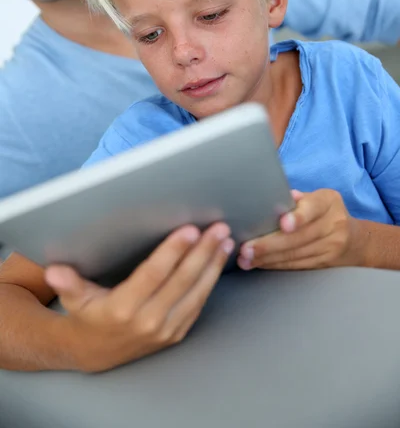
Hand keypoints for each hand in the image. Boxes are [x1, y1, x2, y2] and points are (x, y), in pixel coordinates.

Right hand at [45, 223, 233, 372]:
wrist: (98, 352)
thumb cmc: (88, 315)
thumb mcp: (74, 299)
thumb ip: (67, 282)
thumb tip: (53, 271)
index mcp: (123, 308)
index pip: (154, 274)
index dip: (173, 251)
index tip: (190, 230)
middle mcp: (149, 320)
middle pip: (182, 280)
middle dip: (203, 252)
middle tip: (218, 228)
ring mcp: (166, 329)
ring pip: (196, 292)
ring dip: (213, 264)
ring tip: (225, 240)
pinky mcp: (178, 332)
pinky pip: (198, 303)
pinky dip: (211, 280)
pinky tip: (218, 260)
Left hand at [238, 189, 361, 270]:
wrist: (354, 240)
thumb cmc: (323, 212)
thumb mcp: (316, 198)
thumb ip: (297, 199)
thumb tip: (279, 195)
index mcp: (329, 201)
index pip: (313, 208)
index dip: (298, 217)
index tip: (283, 224)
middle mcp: (333, 224)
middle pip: (300, 237)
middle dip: (269, 244)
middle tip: (247, 248)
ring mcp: (331, 246)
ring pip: (296, 254)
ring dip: (267, 258)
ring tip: (246, 259)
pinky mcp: (325, 264)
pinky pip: (297, 265)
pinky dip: (275, 265)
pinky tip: (259, 263)